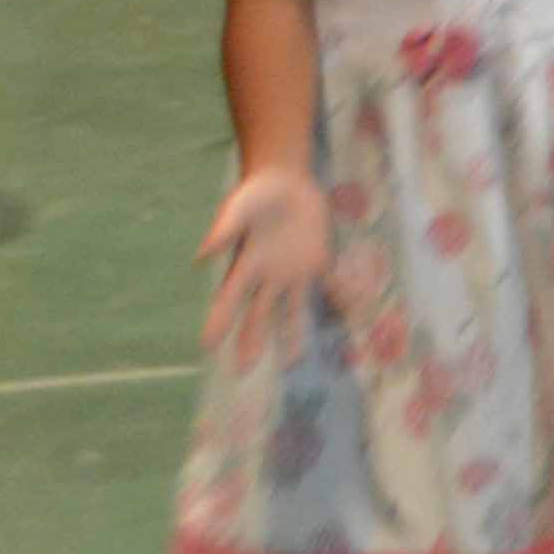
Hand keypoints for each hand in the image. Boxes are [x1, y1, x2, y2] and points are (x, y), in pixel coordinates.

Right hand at [198, 170, 329, 357]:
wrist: (286, 181)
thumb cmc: (256, 194)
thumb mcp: (238, 208)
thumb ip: (223, 230)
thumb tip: (201, 256)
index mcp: (245, 264)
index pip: (228, 299)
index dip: (218, 322)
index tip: (206, 346)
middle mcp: (268, 276)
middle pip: (257, 315)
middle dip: (249, 342)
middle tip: (241, 371)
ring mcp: (295, 271)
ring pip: (292, 310)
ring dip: (293, 334)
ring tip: (294, 361)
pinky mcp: (319, 260)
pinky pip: (331, 285)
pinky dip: (341, 299)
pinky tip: (352, 317)